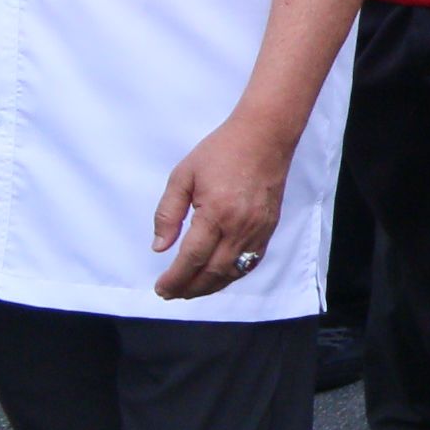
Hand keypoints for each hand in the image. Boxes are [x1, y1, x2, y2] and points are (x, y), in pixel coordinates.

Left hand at [150, 108, 294, 298]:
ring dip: (211, 286)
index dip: (174, 278)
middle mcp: (240, 226)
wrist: (265, 136)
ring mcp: (259, 229)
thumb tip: (160, 247)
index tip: (161, 288)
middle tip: (171, 294)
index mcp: (215, 213)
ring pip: (234, 271)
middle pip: (214, 271)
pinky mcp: (270, 227)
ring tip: (191, 290)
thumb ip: (168, 213)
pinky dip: (233, 274)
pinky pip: (251, 260)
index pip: (192, 258)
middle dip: (190, 288)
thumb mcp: (182, 176)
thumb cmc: (221, 151)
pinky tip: (219, 276)